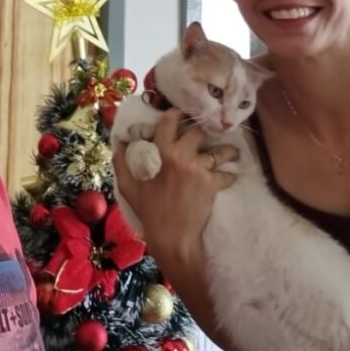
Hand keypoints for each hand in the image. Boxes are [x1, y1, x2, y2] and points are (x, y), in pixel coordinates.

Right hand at [113, 108, 237, 264]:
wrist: (171, 237)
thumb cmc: (149, 212)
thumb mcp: (128, 187)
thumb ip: (121, 163)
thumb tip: (119, 143)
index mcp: (162, 154)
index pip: (169, 123)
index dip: (175, 114)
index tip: (180, 113)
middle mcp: (183, 157)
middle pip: (198, 132)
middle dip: (201, 132)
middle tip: (203, 135)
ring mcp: (200, 170)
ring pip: (219, 150)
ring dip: (225, 150)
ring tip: (230, 151)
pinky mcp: (213, 184)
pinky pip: (227, 174)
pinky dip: (229, 175)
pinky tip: (229, 176)